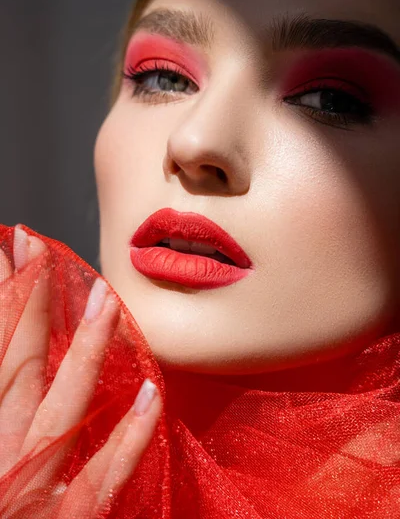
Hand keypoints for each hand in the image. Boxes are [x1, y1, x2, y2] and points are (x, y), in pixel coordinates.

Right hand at [0, 226, 161, 517]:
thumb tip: (8, 364)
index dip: (2, 296)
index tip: (14, 249)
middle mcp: (0, 453)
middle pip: (17, 360)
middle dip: (29, 300)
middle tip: (41, 246)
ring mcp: (35, 488)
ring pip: (64, 403)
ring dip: (85, 348)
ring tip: (105, 297)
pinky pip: (103, 476)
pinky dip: (128, 436)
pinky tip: (153, 395)